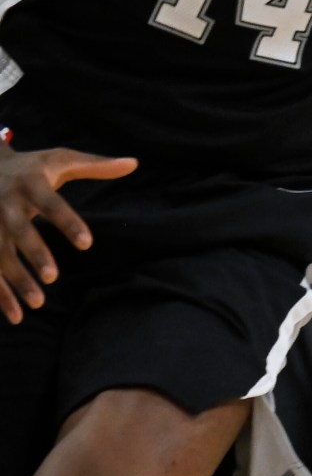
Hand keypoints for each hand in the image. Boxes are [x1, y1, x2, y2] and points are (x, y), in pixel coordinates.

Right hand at [0, 144, 136, 322]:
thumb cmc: (30, 166)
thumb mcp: (59, 159)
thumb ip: (96, 165)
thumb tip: (134, 164)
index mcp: (30, 183)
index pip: (51, 204)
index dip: (67, 222)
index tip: (87, 243)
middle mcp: (6, 204)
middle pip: (19, 231)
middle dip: (34, 254)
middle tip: (54, 277)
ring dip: (16, 279)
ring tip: (38, 302)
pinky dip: (0, 294)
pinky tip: (16, 315)